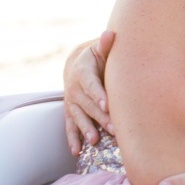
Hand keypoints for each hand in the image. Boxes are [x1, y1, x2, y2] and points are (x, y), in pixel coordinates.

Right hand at [63, 30, 114, 154]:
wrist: (79, 63)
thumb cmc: (98, 55)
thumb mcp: (101, 48)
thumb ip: (106, 44)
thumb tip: (110, 33)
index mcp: (82, 70)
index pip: (90, 83)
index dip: (97, 94)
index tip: (107, 105)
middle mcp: (74, 87)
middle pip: (87, 104)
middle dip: (100, 117)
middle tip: (114, 128)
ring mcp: (71, 101)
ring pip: (78, 116)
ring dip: (86, 129)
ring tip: (95, 140)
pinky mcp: (70, 111)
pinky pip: (70, 126)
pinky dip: (73, 139)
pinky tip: (77, 151)